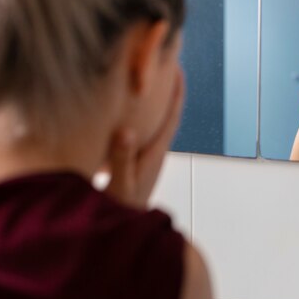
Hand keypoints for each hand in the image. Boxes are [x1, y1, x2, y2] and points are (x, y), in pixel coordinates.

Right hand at [104, 69, 184, 207]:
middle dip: (167, 90)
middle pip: (166, 115)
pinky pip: (142, 132)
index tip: (178, 69)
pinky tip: (126, 110)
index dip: (176, 93)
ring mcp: (146, 158)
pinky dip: (140, 116)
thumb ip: (122, 161)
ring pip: (155, 123)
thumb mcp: (119, 186)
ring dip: (154, 102)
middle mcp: (154, 153)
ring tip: (146, 80)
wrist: (123, 233)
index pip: (170, 118)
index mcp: (154, 155)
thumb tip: (126, 130)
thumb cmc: (121, 212)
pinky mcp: (137, 162)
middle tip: (164, 64)